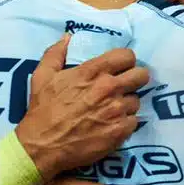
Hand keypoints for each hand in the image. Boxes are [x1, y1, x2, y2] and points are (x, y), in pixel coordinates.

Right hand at [14, 35, 147, 179]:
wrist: (42, 147)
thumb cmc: (42, 111)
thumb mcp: (42, 77)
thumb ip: (55, 53)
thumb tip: (68, 37)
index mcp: (93, 72)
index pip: (127, 56)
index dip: (126, 61)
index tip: (121, 68)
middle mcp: (109, 88)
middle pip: (141, 75)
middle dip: (135, 79)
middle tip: (124, 87)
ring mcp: (117, 110)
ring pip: (137, 100)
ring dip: (127, 104)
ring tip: (112, 110)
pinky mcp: (120, 131)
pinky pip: (134, 122)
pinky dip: (125, 123)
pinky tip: (112, 126)